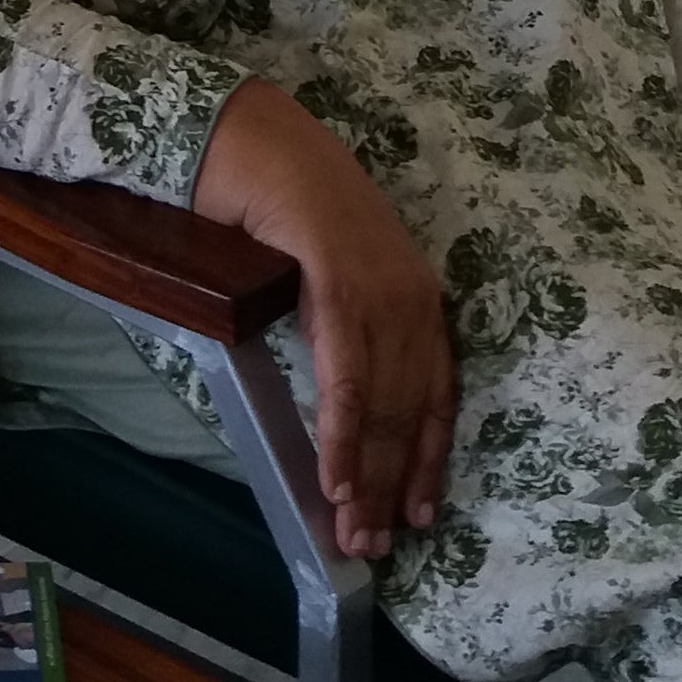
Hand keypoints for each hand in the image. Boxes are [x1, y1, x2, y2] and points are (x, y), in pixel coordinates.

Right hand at [190, 82, 453, 560]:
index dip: (428, 458)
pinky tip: (335, 479)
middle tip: (375, 546)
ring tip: (353, 532)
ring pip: (383, 402)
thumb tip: (341, 410)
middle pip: (411, 409)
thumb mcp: (325, 274)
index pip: (435, 392)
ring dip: (367, 476)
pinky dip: (342, 434)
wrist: (246, 135)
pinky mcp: (339, 279)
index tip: (421, 513)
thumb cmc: (276, 202)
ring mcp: (379, 285)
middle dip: (394, 485)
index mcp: (413, 293)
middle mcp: (410, 293)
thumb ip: (340, 330)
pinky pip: (346, 375)